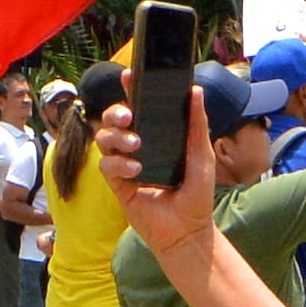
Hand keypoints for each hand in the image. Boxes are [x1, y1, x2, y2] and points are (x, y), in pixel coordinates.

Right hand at [106, 103, 221, 260]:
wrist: (189, 230)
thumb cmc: (197, 195)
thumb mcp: (201, 155)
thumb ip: (197, 124)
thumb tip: (195, 91)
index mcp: (156, 137)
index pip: (139, 108)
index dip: (130, 91)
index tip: (129, 76)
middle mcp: (137, 148)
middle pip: (113, 120)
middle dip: (116, 111)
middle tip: (129, 115)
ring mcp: (125, 166)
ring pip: (104, 140)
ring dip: (116, 136)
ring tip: (135, 143)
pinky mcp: (118, 186)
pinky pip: (106, 166)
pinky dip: (118, 163)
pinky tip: (136, 169)